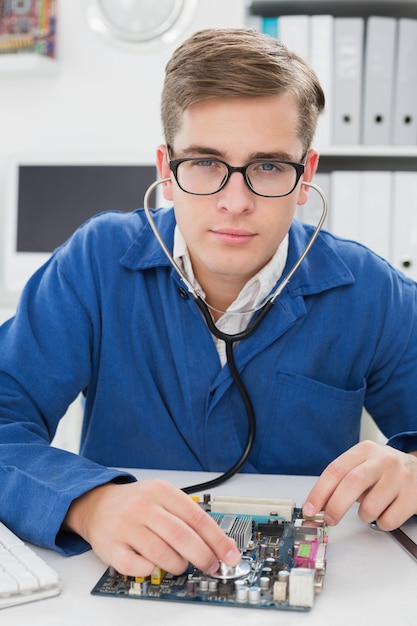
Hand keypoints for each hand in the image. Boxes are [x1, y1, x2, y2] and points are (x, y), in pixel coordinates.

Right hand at [63, 479, 240, 576]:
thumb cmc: (136, 503)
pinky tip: (153, 563)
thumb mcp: (163, 497)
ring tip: (180, 564)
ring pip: (162, 554)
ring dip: (178, 565)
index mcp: (161, 491)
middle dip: (203, 556)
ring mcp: (126, 526)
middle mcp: (143, 506)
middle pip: (182, 537)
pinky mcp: (111, 547)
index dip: (217, 539)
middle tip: (211, 566)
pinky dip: (152, 569)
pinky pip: (138, 567)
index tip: (230, 555)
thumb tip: (219, 542)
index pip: (197, 518)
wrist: (96, 504)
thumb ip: (188, 515)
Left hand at [303, 441, 416, 529]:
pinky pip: (388, 520)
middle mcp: (383, 460)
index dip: (319, 492)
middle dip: (335, 506)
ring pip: (370, 506)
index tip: (310, 509)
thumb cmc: (385, 471)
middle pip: (352, 483)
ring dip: (364, 515)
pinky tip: (386, 511)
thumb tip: (319, 505)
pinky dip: (381, 523)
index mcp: (364, 450)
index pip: (335, 470)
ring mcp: (400, 477)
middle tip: (330, 520)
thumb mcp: (363, 465)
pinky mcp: (414, 496)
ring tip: (371, 508)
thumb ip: (342, 480)